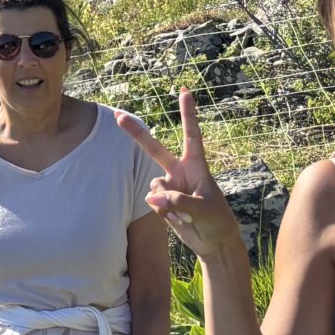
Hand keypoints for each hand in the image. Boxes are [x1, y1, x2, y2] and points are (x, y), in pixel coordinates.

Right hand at [115, 91, 250, 270]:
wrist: (213, 243)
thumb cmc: (217, 221)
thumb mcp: (205, 209)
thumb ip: (179, 200)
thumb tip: (153, 196)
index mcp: (197, 166)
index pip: (192, 135)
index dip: (188, 113)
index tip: (185, 91)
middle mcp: (180, 172)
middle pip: (154, 149)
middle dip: (136, 133)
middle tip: (117, 115)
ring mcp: (170, 186)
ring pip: (154, 185)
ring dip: (165, 200)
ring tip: (185, 214)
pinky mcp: (163, 202)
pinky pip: (153, 201)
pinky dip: (163, 211)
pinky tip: (178, 219)